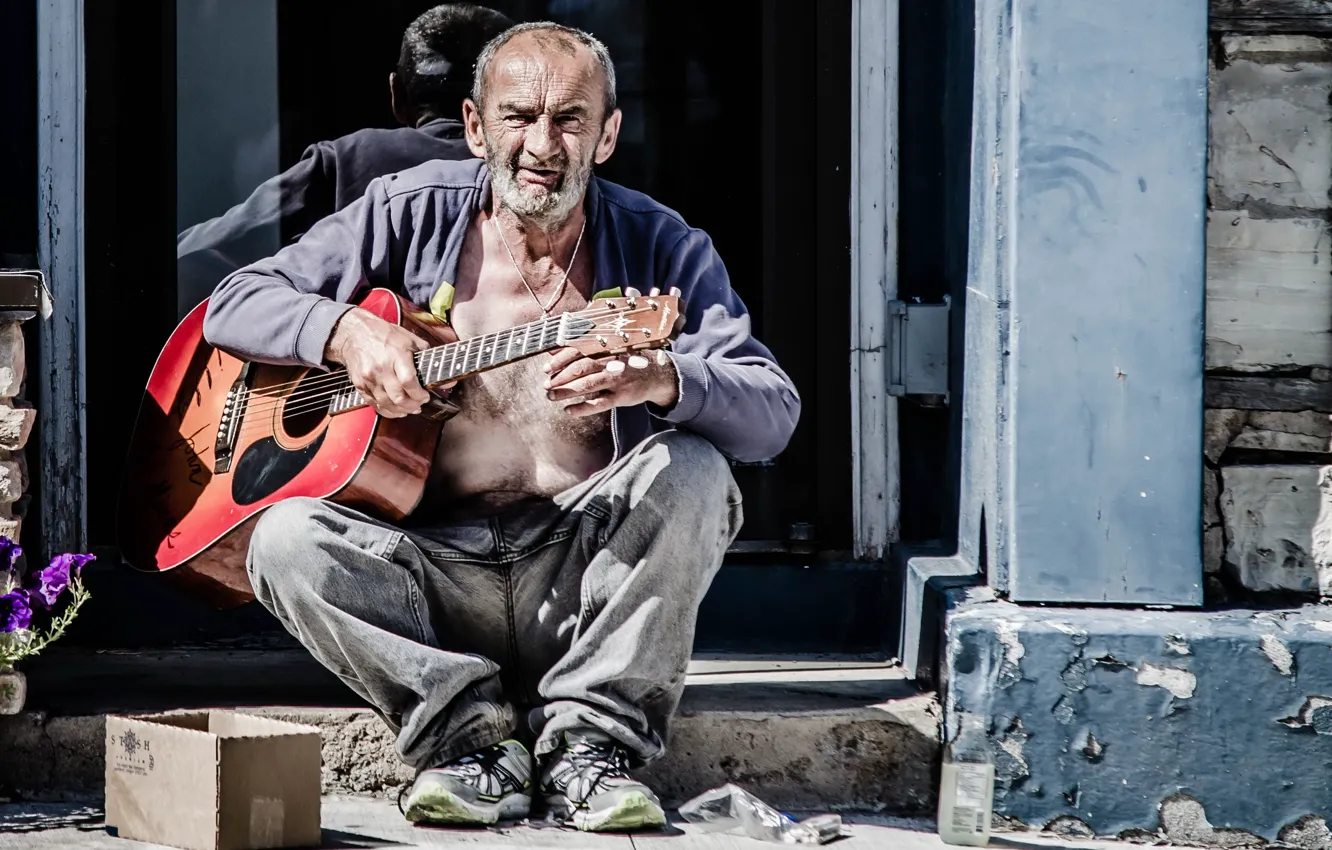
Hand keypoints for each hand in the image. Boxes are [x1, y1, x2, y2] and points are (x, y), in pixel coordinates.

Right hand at [324, 308, 430, 417]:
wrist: (355, 332)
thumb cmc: (385, 335)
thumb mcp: (411, 341)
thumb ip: (430, 361)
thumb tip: (449, 380)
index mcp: (396, 354)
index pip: (409, 382)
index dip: (420, 394)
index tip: (426, 396)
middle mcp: (381, 367)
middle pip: (398, 397)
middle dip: (412, 405)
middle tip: (419, 405)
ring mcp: (368, 377)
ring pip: (386, 404)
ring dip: (401, 411)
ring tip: (409, 409)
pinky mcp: (360, 384)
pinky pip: (373, 404)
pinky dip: (386, 410)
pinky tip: (395, 410)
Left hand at [545, 287, 681, 415]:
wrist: (659, 374)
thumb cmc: (628, 358)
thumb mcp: (611, 345)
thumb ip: (582, 346)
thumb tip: (553, 349)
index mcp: (608, 346)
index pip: (581, 350)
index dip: (562, 358)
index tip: (547, 366)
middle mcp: (612, 361)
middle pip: (582, 368)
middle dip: (561, 376)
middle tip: (545, 383)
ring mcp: (617, 379)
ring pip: (588, 385)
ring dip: (567, 391)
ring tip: (551, 396)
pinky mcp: (622, 397)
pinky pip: (600, 404)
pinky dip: (583, 408)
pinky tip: (568, 411)